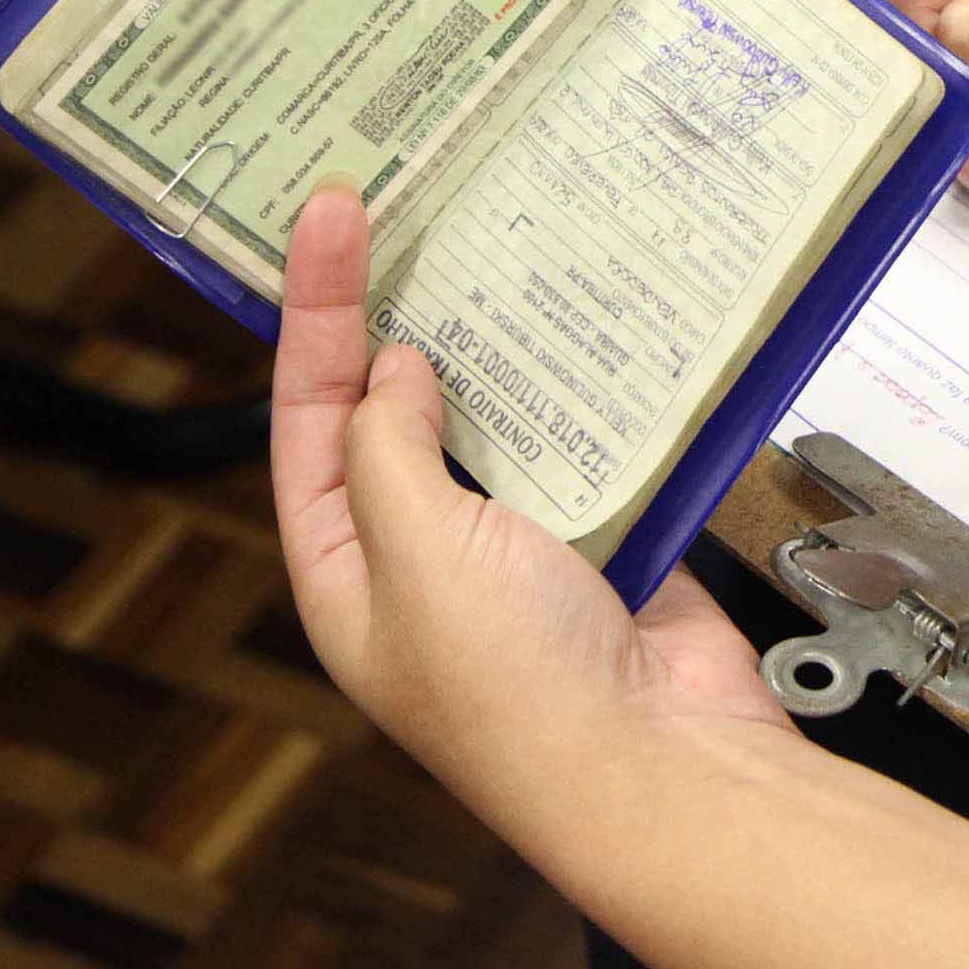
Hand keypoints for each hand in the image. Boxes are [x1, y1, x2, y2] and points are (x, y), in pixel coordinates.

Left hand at [268, 186, 793, 840]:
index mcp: (350, 572)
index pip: (308, 420)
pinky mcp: (610, 533)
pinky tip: (592, 322)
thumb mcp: (415, 553)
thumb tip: (391, 371)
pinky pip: (590, 440)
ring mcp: (521, 544)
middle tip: (407, 206)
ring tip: (500, 243)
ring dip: (502, 342)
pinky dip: (591, 384)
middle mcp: (427, 555)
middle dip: (401, 314)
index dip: (317, 316)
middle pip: (398, 409)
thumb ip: (388, 451)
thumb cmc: (519, 689)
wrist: (660, 761)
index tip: (330, 219)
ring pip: (500, 415)